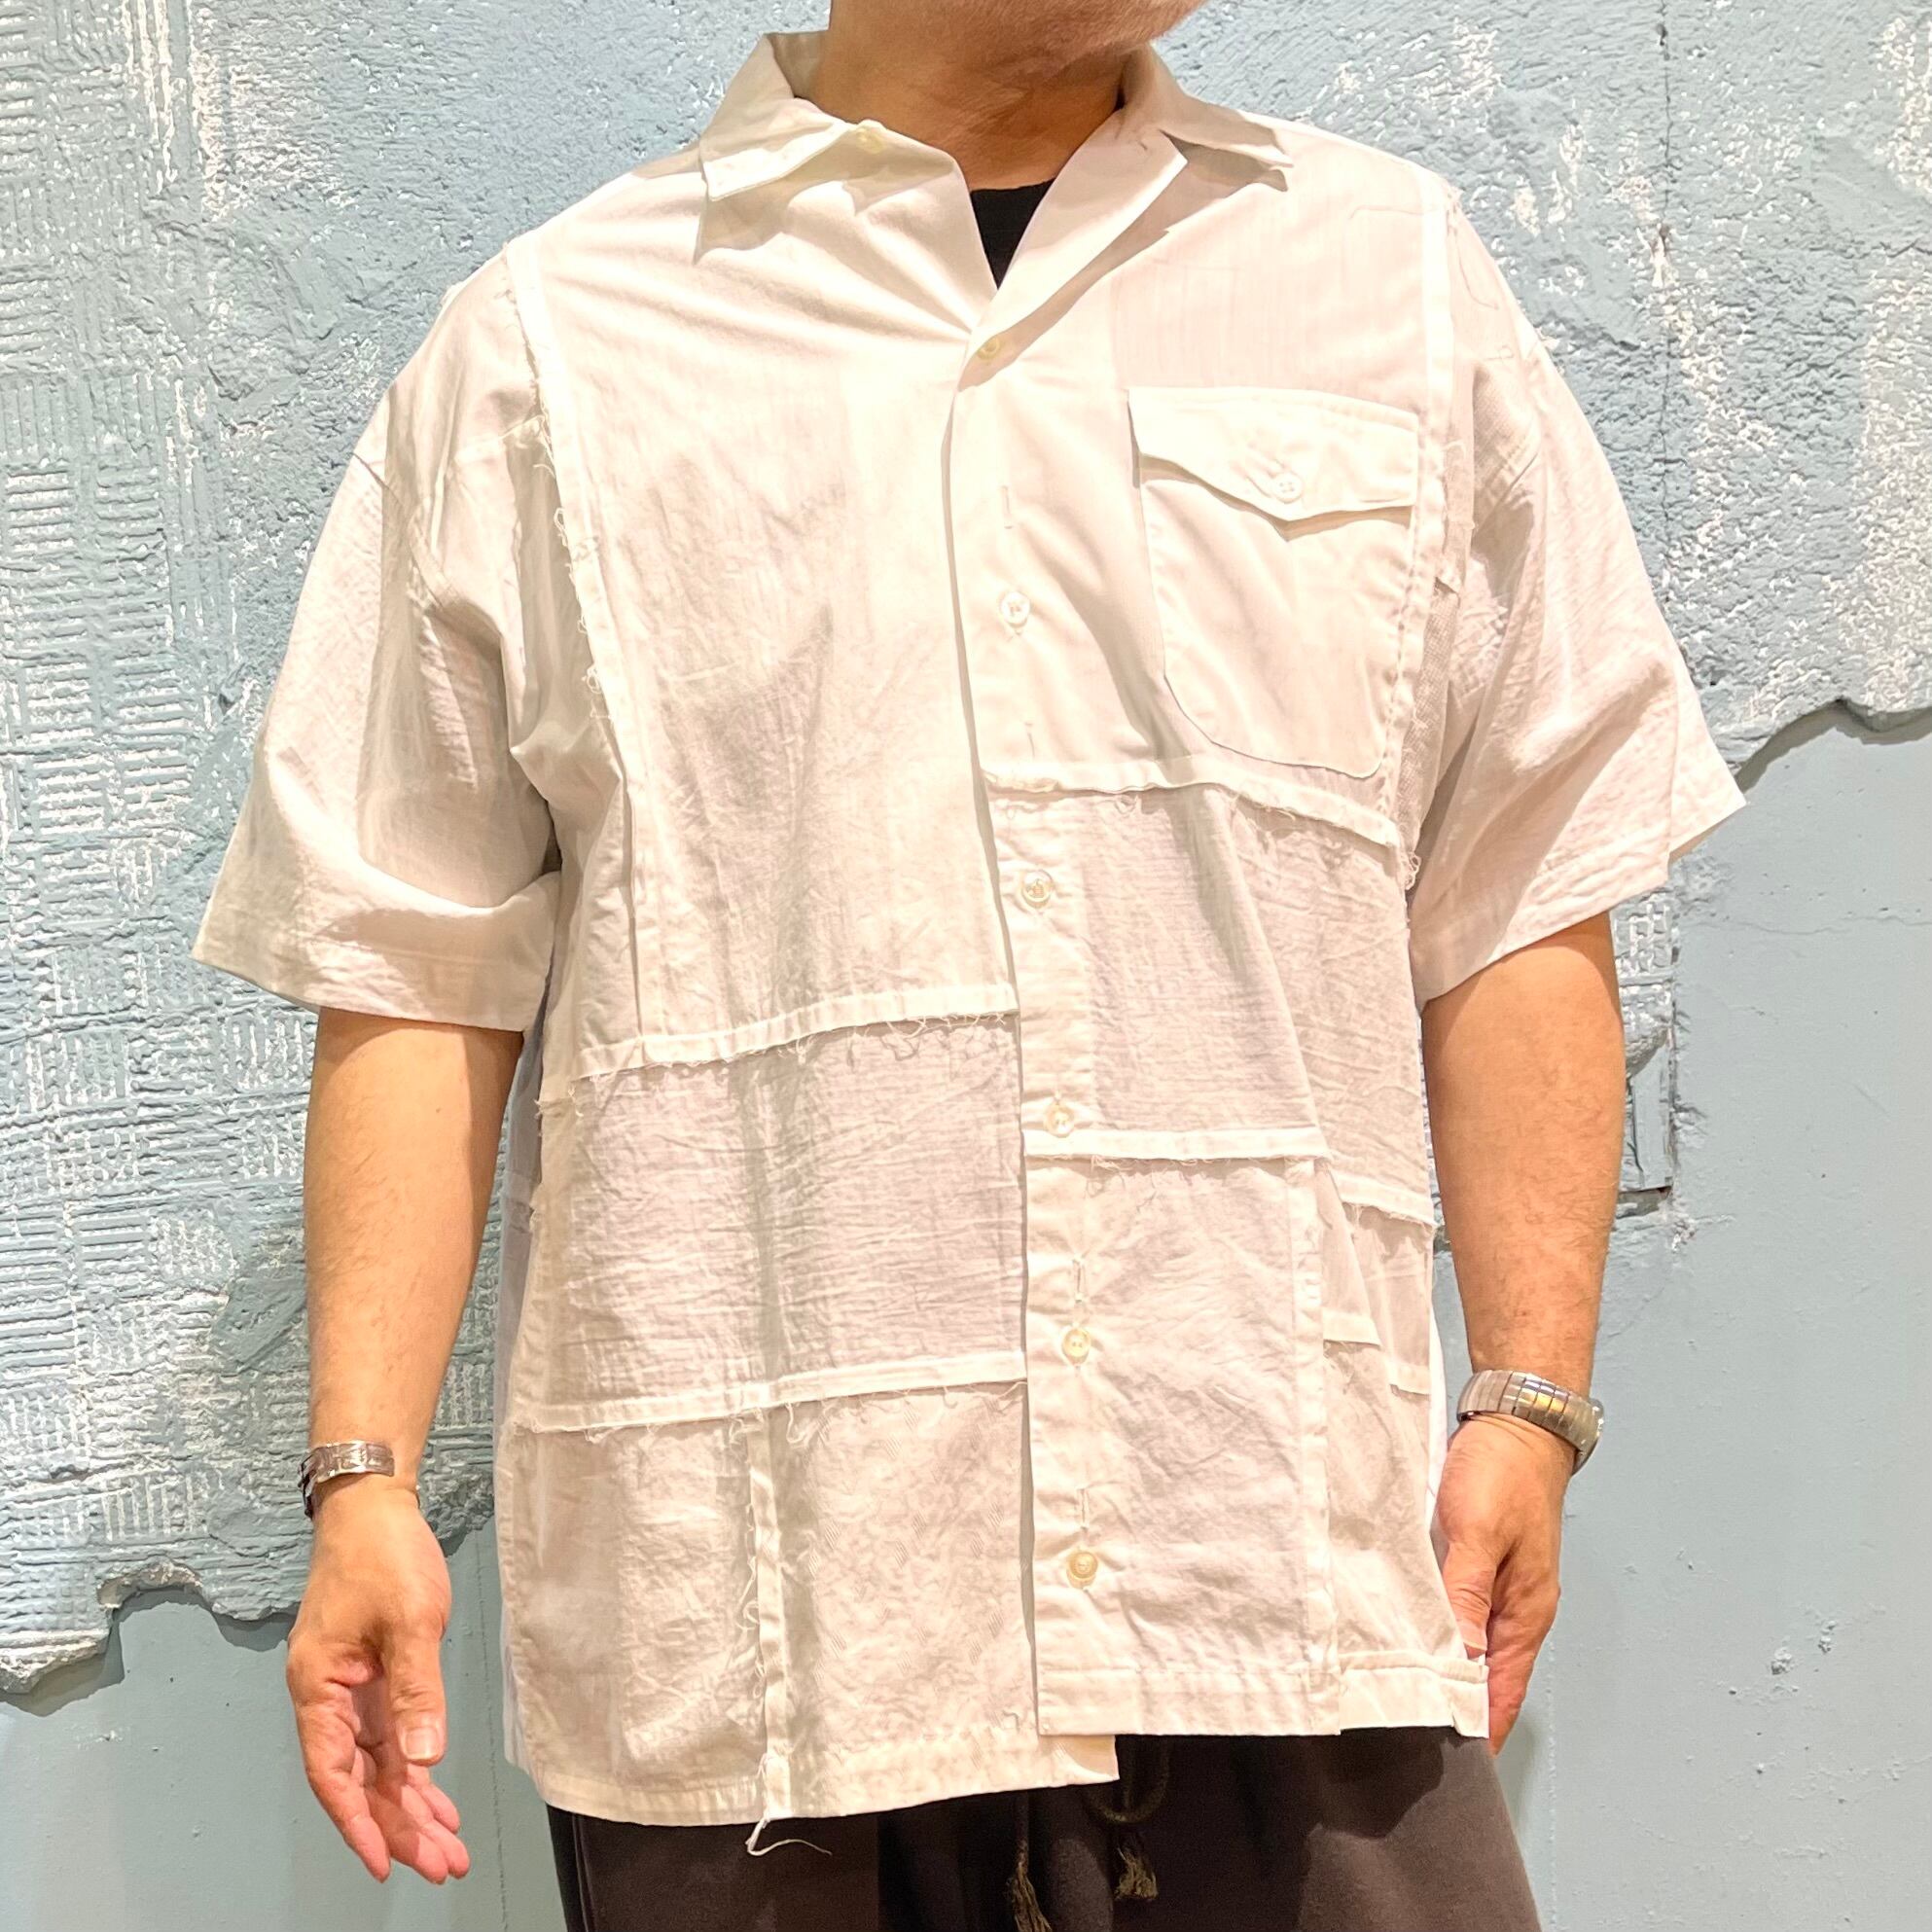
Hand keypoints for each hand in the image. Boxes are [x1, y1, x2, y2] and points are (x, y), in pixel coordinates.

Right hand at [286, 1474, 470, 1883]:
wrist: (373, 1501)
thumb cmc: (383, 1552)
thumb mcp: (409, 1619)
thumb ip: (416, 1690)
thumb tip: (425, 1758)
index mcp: (318, 1687)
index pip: (334, 1774)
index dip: (360, 1822)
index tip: (387, 1864)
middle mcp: (327, 1695)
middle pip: (359, 1778)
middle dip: (399, 1824)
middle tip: (441, 1864)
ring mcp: (350, 1686)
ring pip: (377, 1762)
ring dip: (410, 1803)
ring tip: (447, 1845)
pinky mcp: (372, 1673)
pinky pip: (390, 1735)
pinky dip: (414, 1765)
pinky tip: (435, 1793)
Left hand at [1433, 1412, 1572, 1753]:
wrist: (1516, 1418)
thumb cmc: (1504, 1472)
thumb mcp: (1478, 1532)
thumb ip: (1464, 1593)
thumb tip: (1453, 1657)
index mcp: (1525, 1614)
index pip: (1500, 1693)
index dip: (1473, 1728)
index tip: (1439, 1760)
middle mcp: (1515, 1610)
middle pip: (1484, 1677)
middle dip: (1452, 1708)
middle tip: (1404, 1736)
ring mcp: (1498, 1588)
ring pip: (1467, 1645)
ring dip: (1440, 1668)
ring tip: (1397, 1695)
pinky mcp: (1479, 1564)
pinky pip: (1456, 1611)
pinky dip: (1435, 1629)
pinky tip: (1403, 1633)